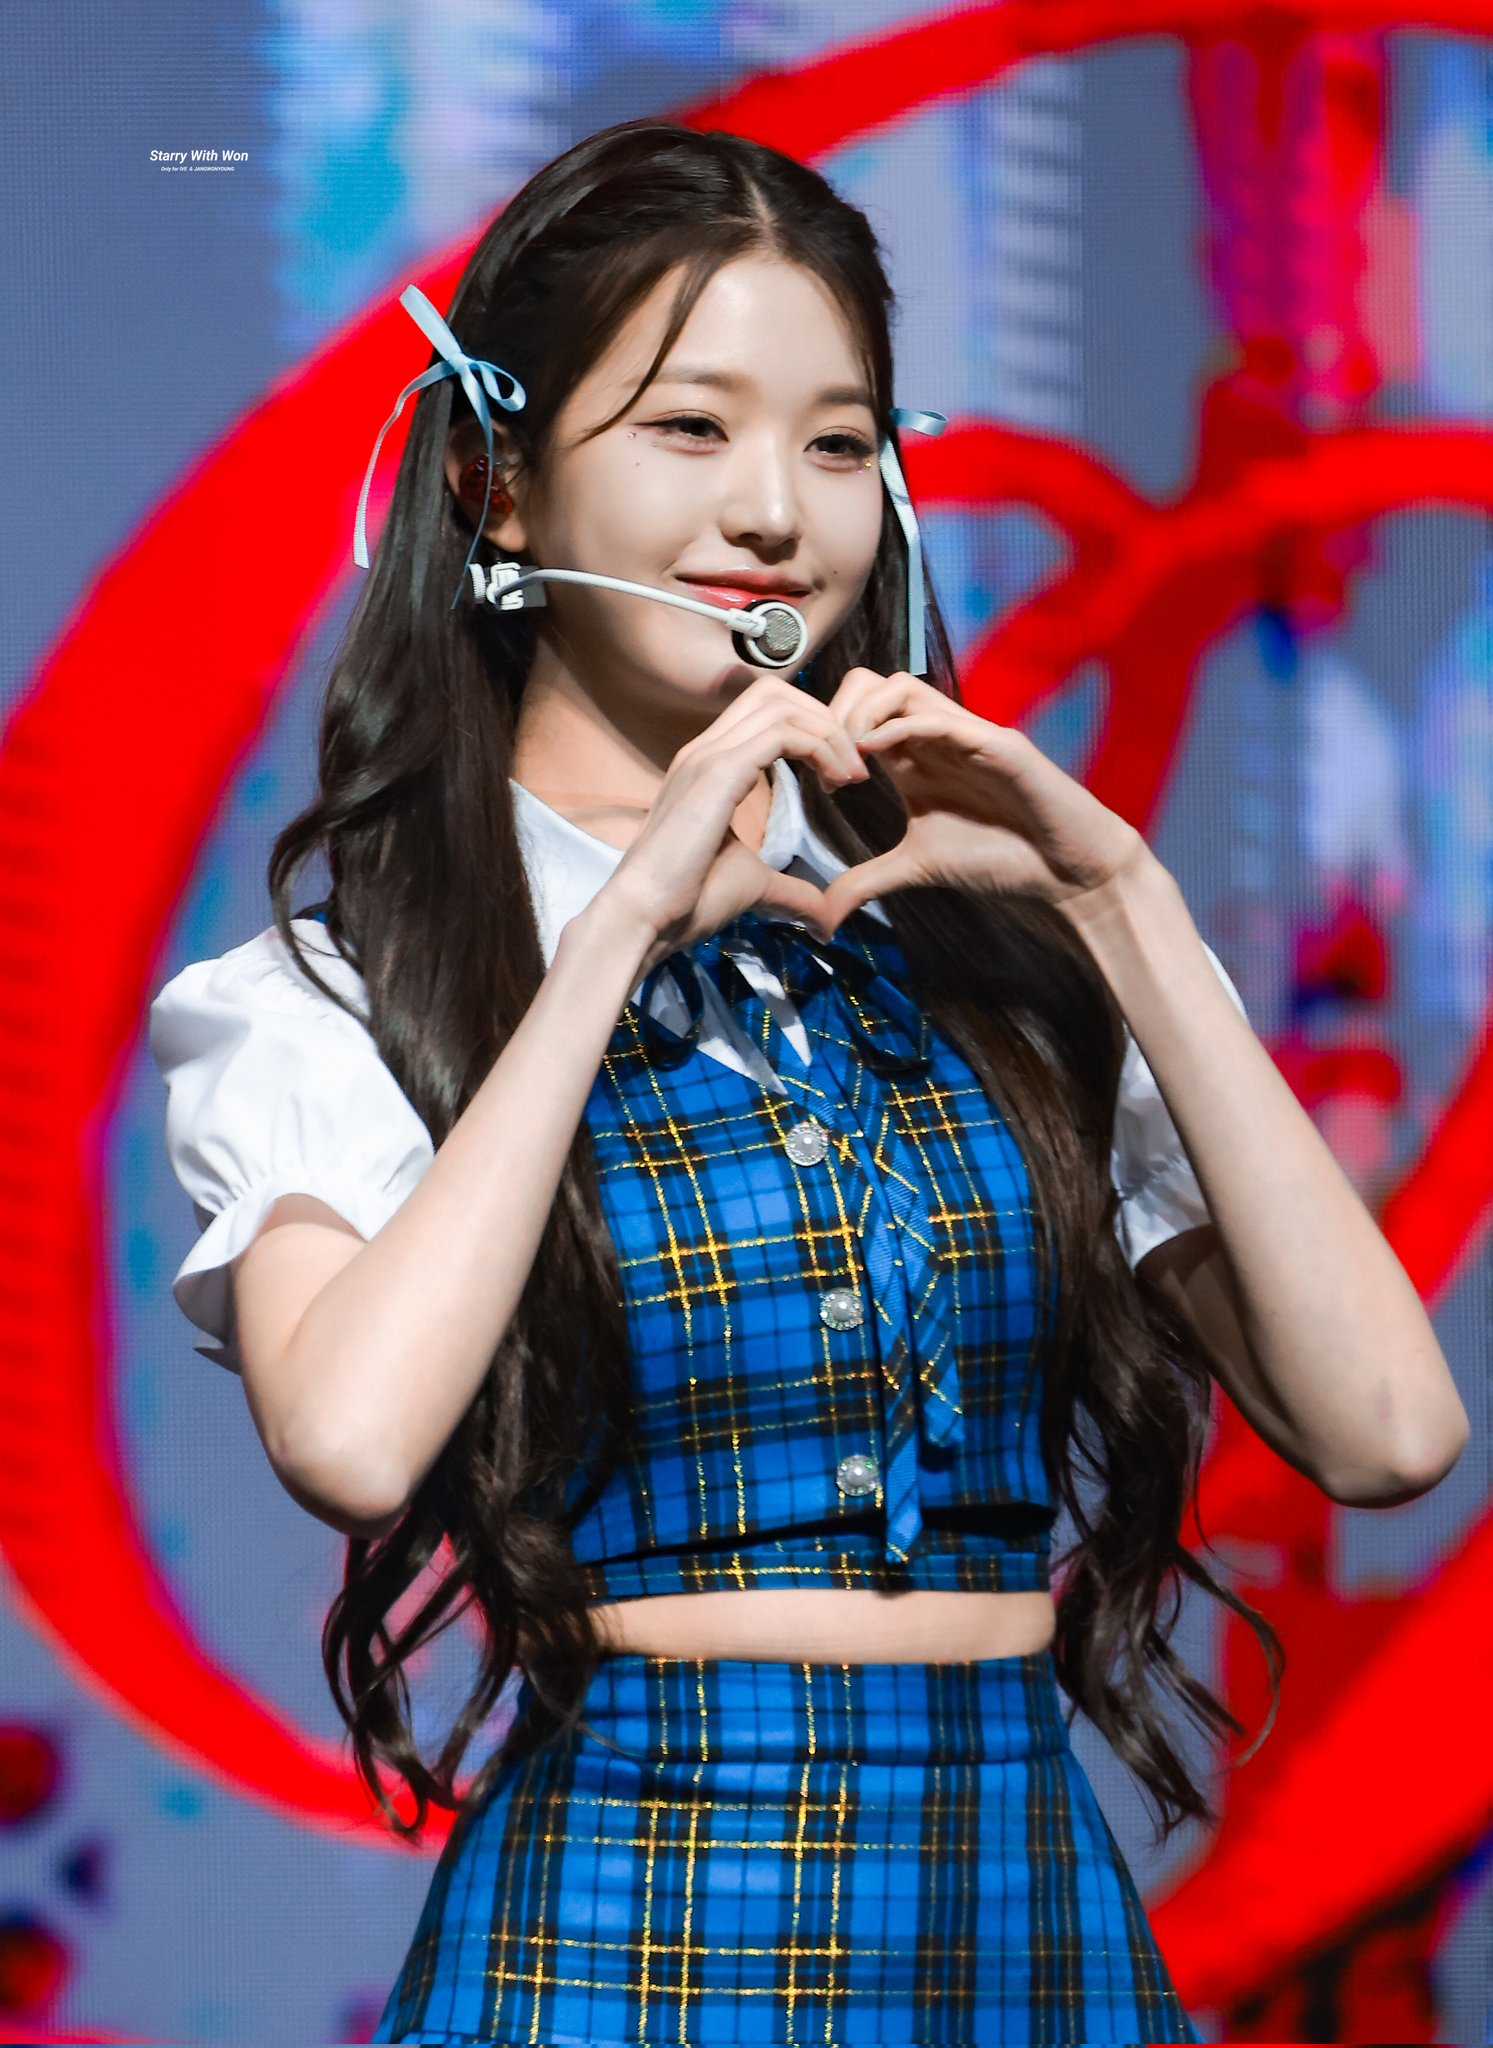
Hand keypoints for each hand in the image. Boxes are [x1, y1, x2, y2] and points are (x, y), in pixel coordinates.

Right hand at [598, 675, 870, 973]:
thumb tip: (826, 920)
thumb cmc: (686, 904)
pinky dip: (821, 748)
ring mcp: (707, 755)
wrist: (644, 917)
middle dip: (824, 719)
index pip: (765, 712)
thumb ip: (792, 891)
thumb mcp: (753, 886)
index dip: (812, 732)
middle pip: (775, 693)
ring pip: (781, 705)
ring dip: (828, 732)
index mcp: (708, 767)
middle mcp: (705, 750)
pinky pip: (783, 734)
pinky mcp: (718, 772)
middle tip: (852, 767)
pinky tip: (837, 782)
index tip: (839, 777)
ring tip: (850, 774)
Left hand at [813, 667, 1153, 937]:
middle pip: (870, 682)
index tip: (817, 780)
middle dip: (836, 713)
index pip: (857, 710)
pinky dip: (900, 728)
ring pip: (902, 687)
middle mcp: (936, 736)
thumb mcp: (916, 868)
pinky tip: (875, 755)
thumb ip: (865, 882)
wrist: (1066, 871)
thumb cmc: (1000, 860)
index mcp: (913, 756)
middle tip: (826, 763)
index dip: (826, 734)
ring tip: (849, 761)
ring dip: (863, 715)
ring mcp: (967, 734)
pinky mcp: (998, 745)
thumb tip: (820, 919)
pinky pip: (942, 720)